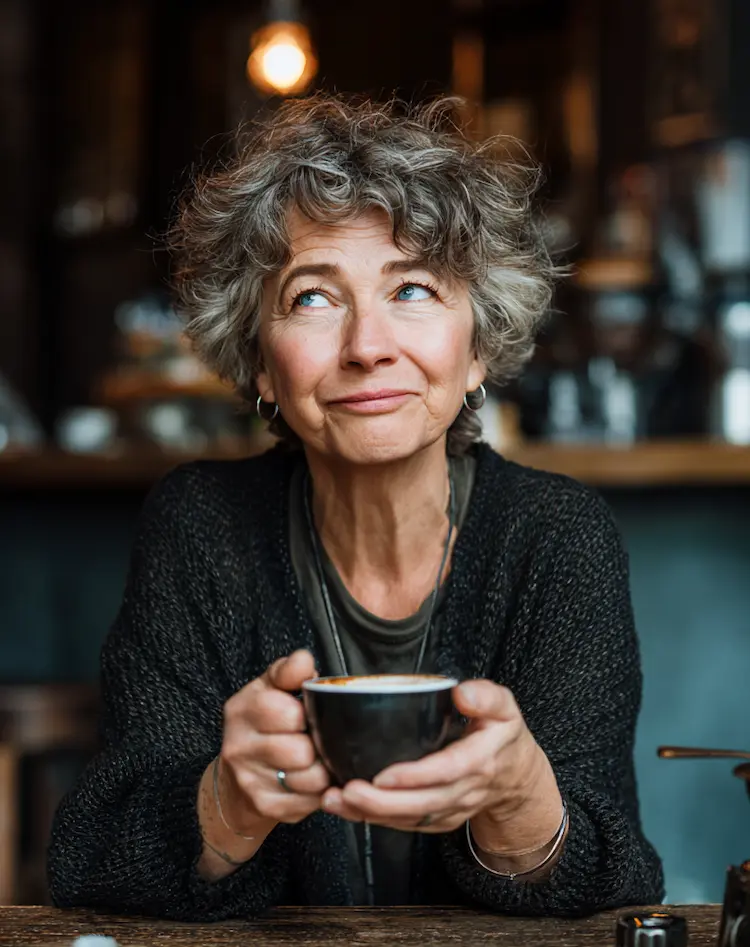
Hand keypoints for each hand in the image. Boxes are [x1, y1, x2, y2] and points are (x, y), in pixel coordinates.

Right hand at [218, 649, 330, 833]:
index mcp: (242, 708)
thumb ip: (289, 671)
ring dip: (322, 770)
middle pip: (302, 750)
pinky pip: (310, 801)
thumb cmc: (264, 724)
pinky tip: (309, 781)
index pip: (289, 713)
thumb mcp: (271, 688)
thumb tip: (303, 660)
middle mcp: (238, 745)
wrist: (236, 779)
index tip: (306, 716)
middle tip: (313, 741)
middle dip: (317, 745)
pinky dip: (318, 792)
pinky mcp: (264, 805)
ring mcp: (248, 779)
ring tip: (315, 761)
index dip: (309, 715)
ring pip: (311, 778)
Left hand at [321, 680, 561, 851]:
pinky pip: (405, 825)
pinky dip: (375, 820)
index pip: (446, 772)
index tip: (383, 776)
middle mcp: (464, 791)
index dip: (415, 777)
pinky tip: (346, 808)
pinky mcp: (437, 819)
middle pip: (422, 804)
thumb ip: (486, 696)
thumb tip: (462, 693)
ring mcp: (451, 809)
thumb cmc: (503, 736)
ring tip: (336, 800)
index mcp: (480, 760)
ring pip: (410, 819)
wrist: (517, 778)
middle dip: (382, 803)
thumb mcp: (505, 708)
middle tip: (347, 791)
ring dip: (370, 814)